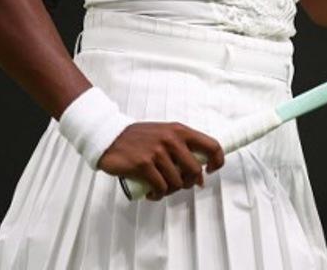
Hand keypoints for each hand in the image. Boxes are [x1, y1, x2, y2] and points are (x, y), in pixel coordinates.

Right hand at [97, 122, 224, 200]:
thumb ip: (182, 147)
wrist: (109, 136)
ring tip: (161, 188)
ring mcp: (157, 152)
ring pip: (177, 182)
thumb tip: (200, 173)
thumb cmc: (139, 138)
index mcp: (180, 130)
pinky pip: (160, 188)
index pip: (211, 145)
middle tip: (180, 184)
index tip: (210, 170)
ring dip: (170, 191)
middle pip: (195, 171)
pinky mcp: (143, 164)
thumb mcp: (165, 133)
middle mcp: (171, 139)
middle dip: (189, 183)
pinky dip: (158, 195)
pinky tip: (152, 193)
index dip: (217, 161)